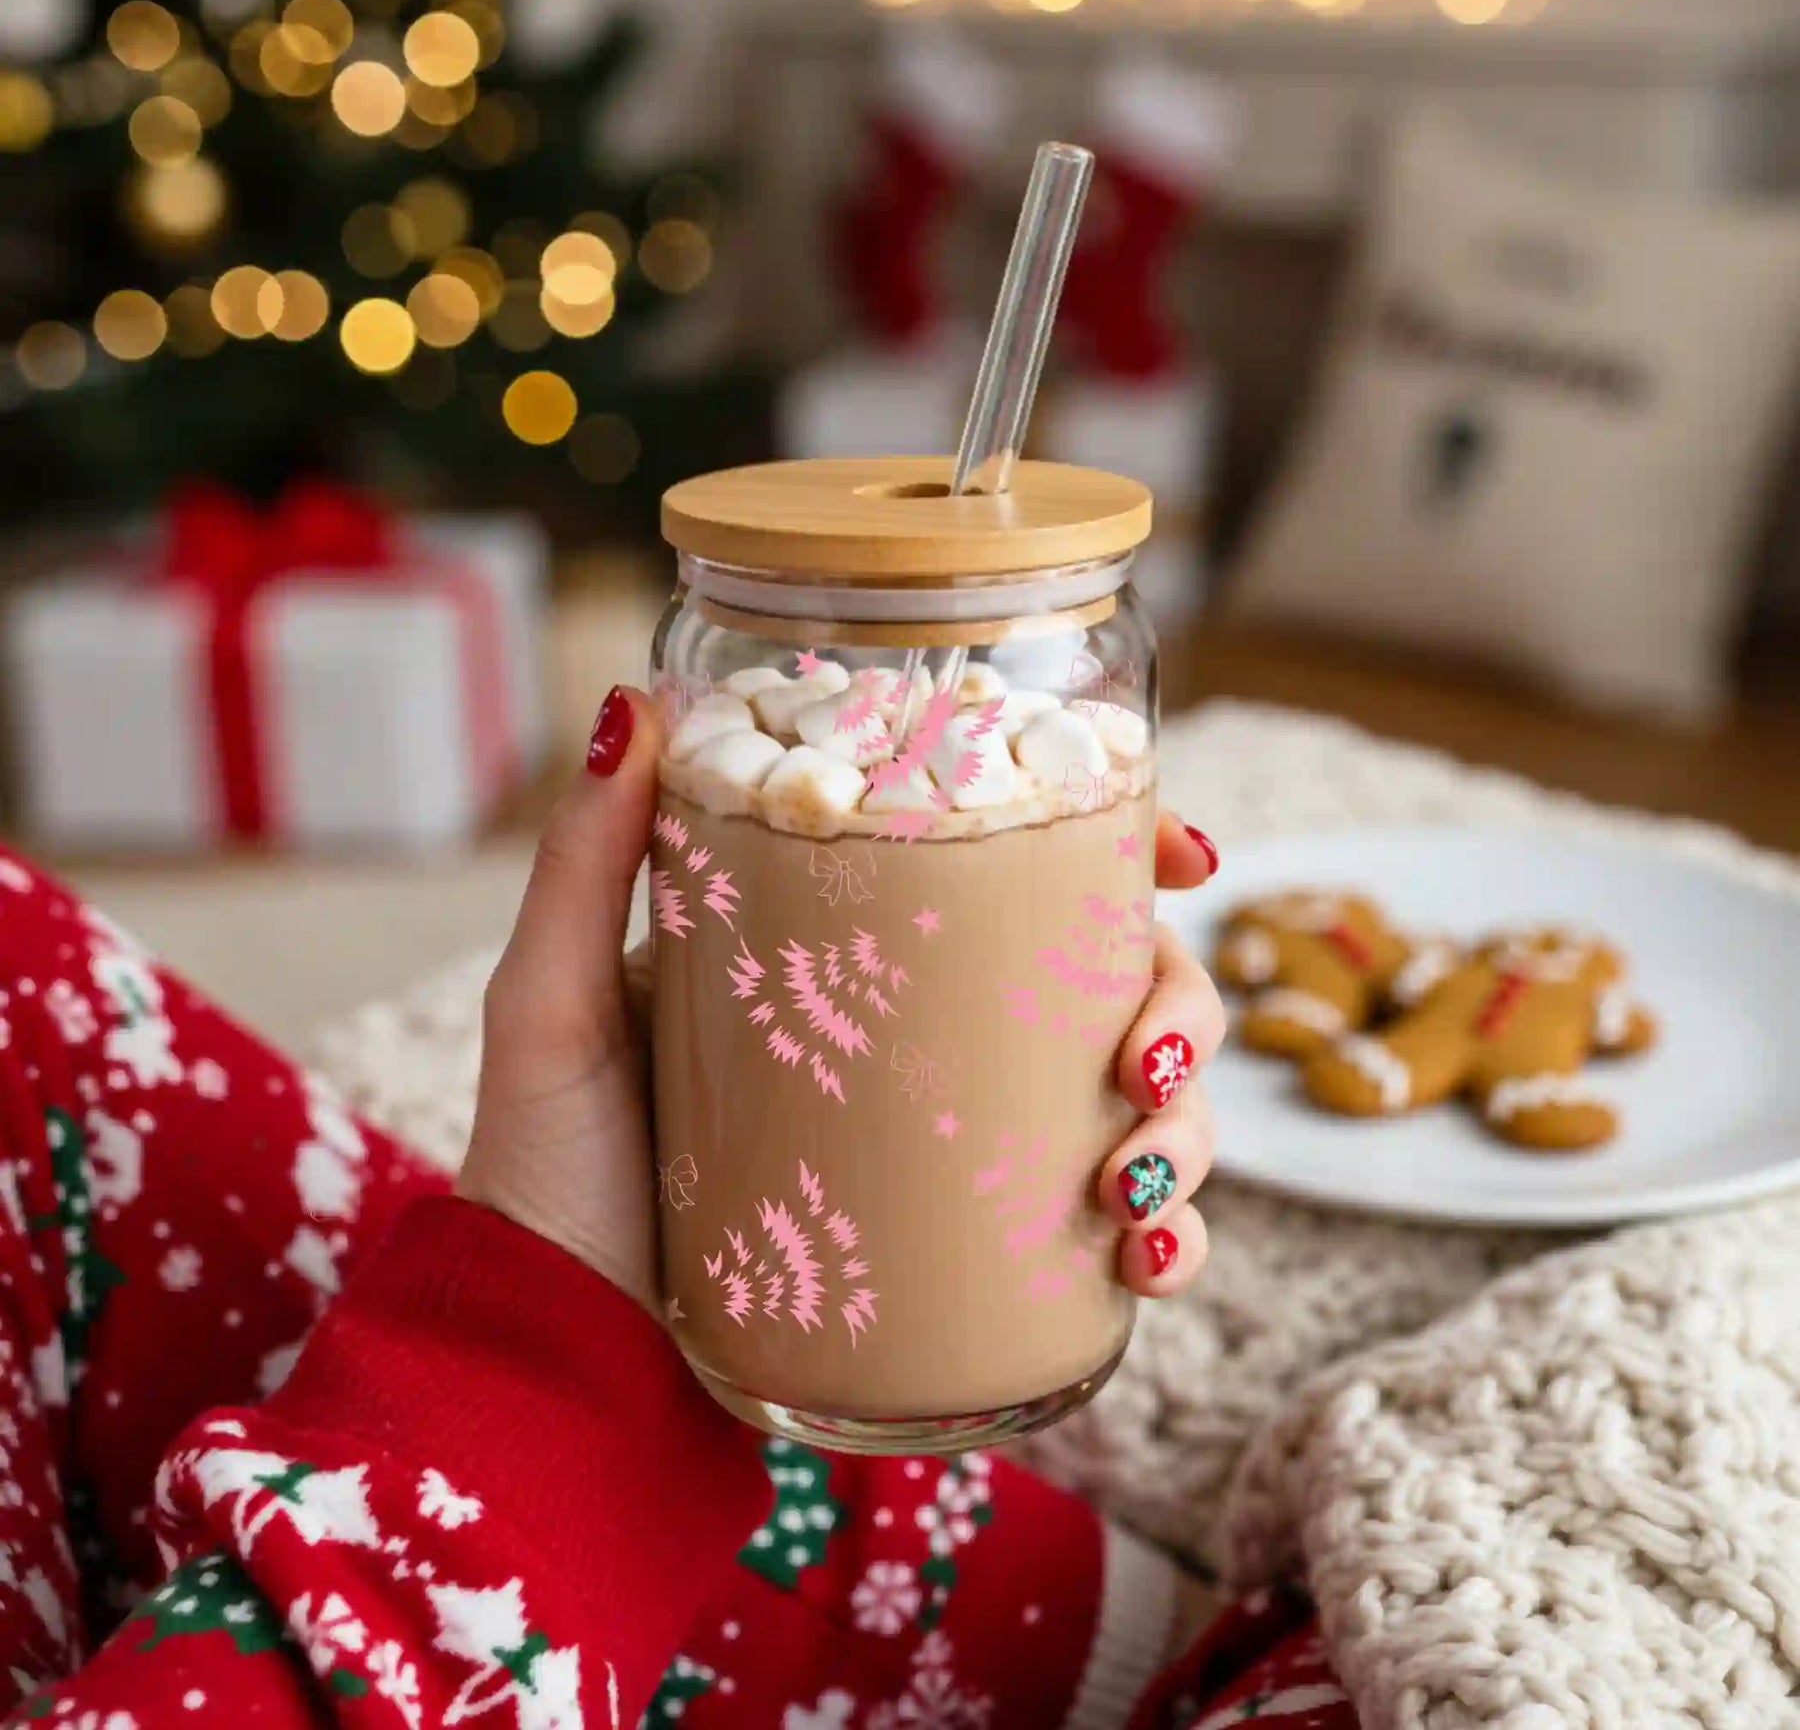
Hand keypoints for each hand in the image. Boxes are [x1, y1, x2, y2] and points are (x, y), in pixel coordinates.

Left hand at [458, 685, 1224, 1308]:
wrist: (556, 1357)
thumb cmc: (547, 1171)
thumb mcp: (557, 1002)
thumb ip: (585, 861)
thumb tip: (631, 699)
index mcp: (859, 960)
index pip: (1021, 879)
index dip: (1126, 857)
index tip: (1179, 853)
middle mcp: (928, 1044)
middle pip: (1113, 987)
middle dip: (1178, 1007)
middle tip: (1144, 1062)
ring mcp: (959, 1152)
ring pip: (1140, 1107)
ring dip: (1186, 1131)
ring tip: (1136, 1176)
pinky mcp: (972, 1257)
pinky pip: (1112, 1237)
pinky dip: (1165, 1238)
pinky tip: (1146, 1258)